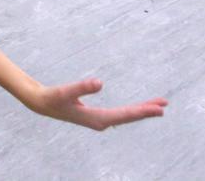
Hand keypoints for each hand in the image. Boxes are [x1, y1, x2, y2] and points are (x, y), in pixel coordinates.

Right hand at [27, 78, 166, 130]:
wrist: (40, 103)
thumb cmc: (51, 97)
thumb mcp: (65, 91)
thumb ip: (82, 87)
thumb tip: (100, 82)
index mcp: (96, 119)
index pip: (125, 115)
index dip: (142, 111)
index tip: (159, 109)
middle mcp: (100, 122)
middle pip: (128, 116)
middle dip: (146, 111)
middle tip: (165, 105)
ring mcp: (99, 119)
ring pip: (125, 115)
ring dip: (140, 110)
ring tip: (157, 105)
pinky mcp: (96, 115)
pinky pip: (120, 113)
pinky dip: (131, 110)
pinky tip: (136, 109)